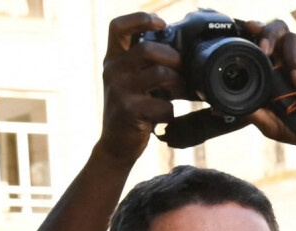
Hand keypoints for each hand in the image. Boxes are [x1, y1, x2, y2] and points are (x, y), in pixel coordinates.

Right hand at [98, 12, 184, 164]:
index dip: (140, 19)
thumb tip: (182, 53)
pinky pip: (162, 105)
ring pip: (159, 74)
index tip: (161, 24)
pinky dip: (170, 111)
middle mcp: (112, 73)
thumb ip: (146, 66)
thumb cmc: (130, 111)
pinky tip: (165, 115)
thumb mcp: (131, 83)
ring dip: (177, 83)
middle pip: (147, 49)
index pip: (118, 27)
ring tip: (179, 91)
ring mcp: (119, 92)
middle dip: (172, 58)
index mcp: (113, 61)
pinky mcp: (129, 111)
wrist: (115, 146)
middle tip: (181, 69)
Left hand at [246, 20, 295, 165]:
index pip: (263, 44)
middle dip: (271, 35)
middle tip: (265, 50)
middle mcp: (288, 62)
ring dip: (292, 62)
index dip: (256, 33)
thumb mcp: (267, 123)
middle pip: (280, 32)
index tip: (246, 28)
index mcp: (272, 71)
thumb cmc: (294, 128)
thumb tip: (220, 109)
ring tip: (295, 85)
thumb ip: (249, 112)